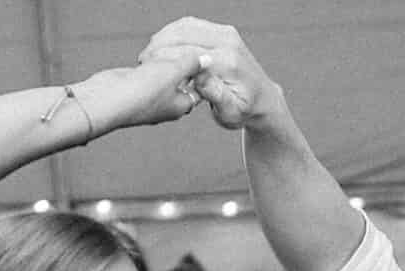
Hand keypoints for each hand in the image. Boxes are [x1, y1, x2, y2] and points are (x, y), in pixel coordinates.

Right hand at [87, 42, 207, 127]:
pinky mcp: (136, 87)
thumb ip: (190, 64)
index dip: (202, 71)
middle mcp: (168, 105)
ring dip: (165, 62)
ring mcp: (151, 97)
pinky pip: (148, 73)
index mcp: (182, 105)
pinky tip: (148, 54)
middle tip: (184, 49)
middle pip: (183, 81)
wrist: (107, 99)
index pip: (200, 88)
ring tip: (166, 49)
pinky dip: (150, 63)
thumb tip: (207, 60)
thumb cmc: (143, 90)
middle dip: (184, 65)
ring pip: (165, 76)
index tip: (201, 56)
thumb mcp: (173, 71)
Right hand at [142, 17, 281, 130]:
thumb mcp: (230, 113)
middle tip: (143, 62)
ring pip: (184, 25)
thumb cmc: (243, 110)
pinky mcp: (220, 30)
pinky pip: (190, 24)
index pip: (188, 53)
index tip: (147, 70)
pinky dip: (173, 33)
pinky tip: (162, 48)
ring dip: (164, 37)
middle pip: (184, 34)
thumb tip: (199, 77)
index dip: (164, 59)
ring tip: (150, 56)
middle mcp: (229, 42)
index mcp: (229, 62)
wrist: (261, 98)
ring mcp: (226, 32)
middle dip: (160, 46)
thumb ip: (215, 95)